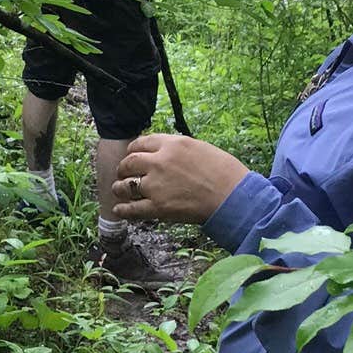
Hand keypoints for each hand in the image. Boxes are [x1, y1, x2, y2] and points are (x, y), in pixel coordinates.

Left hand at [112, 132, 249, 223]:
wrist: (234, 197)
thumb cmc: (225, 172)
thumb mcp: (200, 148)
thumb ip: (178, 149)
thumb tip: (166, 153)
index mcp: (172, 144)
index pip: (142, 142)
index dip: (133, 150)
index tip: (132, 154)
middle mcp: (160, 161)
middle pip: (130, 162)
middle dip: (124, 168)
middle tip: (124, 173)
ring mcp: (157, 185)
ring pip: (126, 184)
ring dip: (120, 187)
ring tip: (119, 190)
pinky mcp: (158, 207)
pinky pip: (132, 209)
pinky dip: (123, 210)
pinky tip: (119, 210)